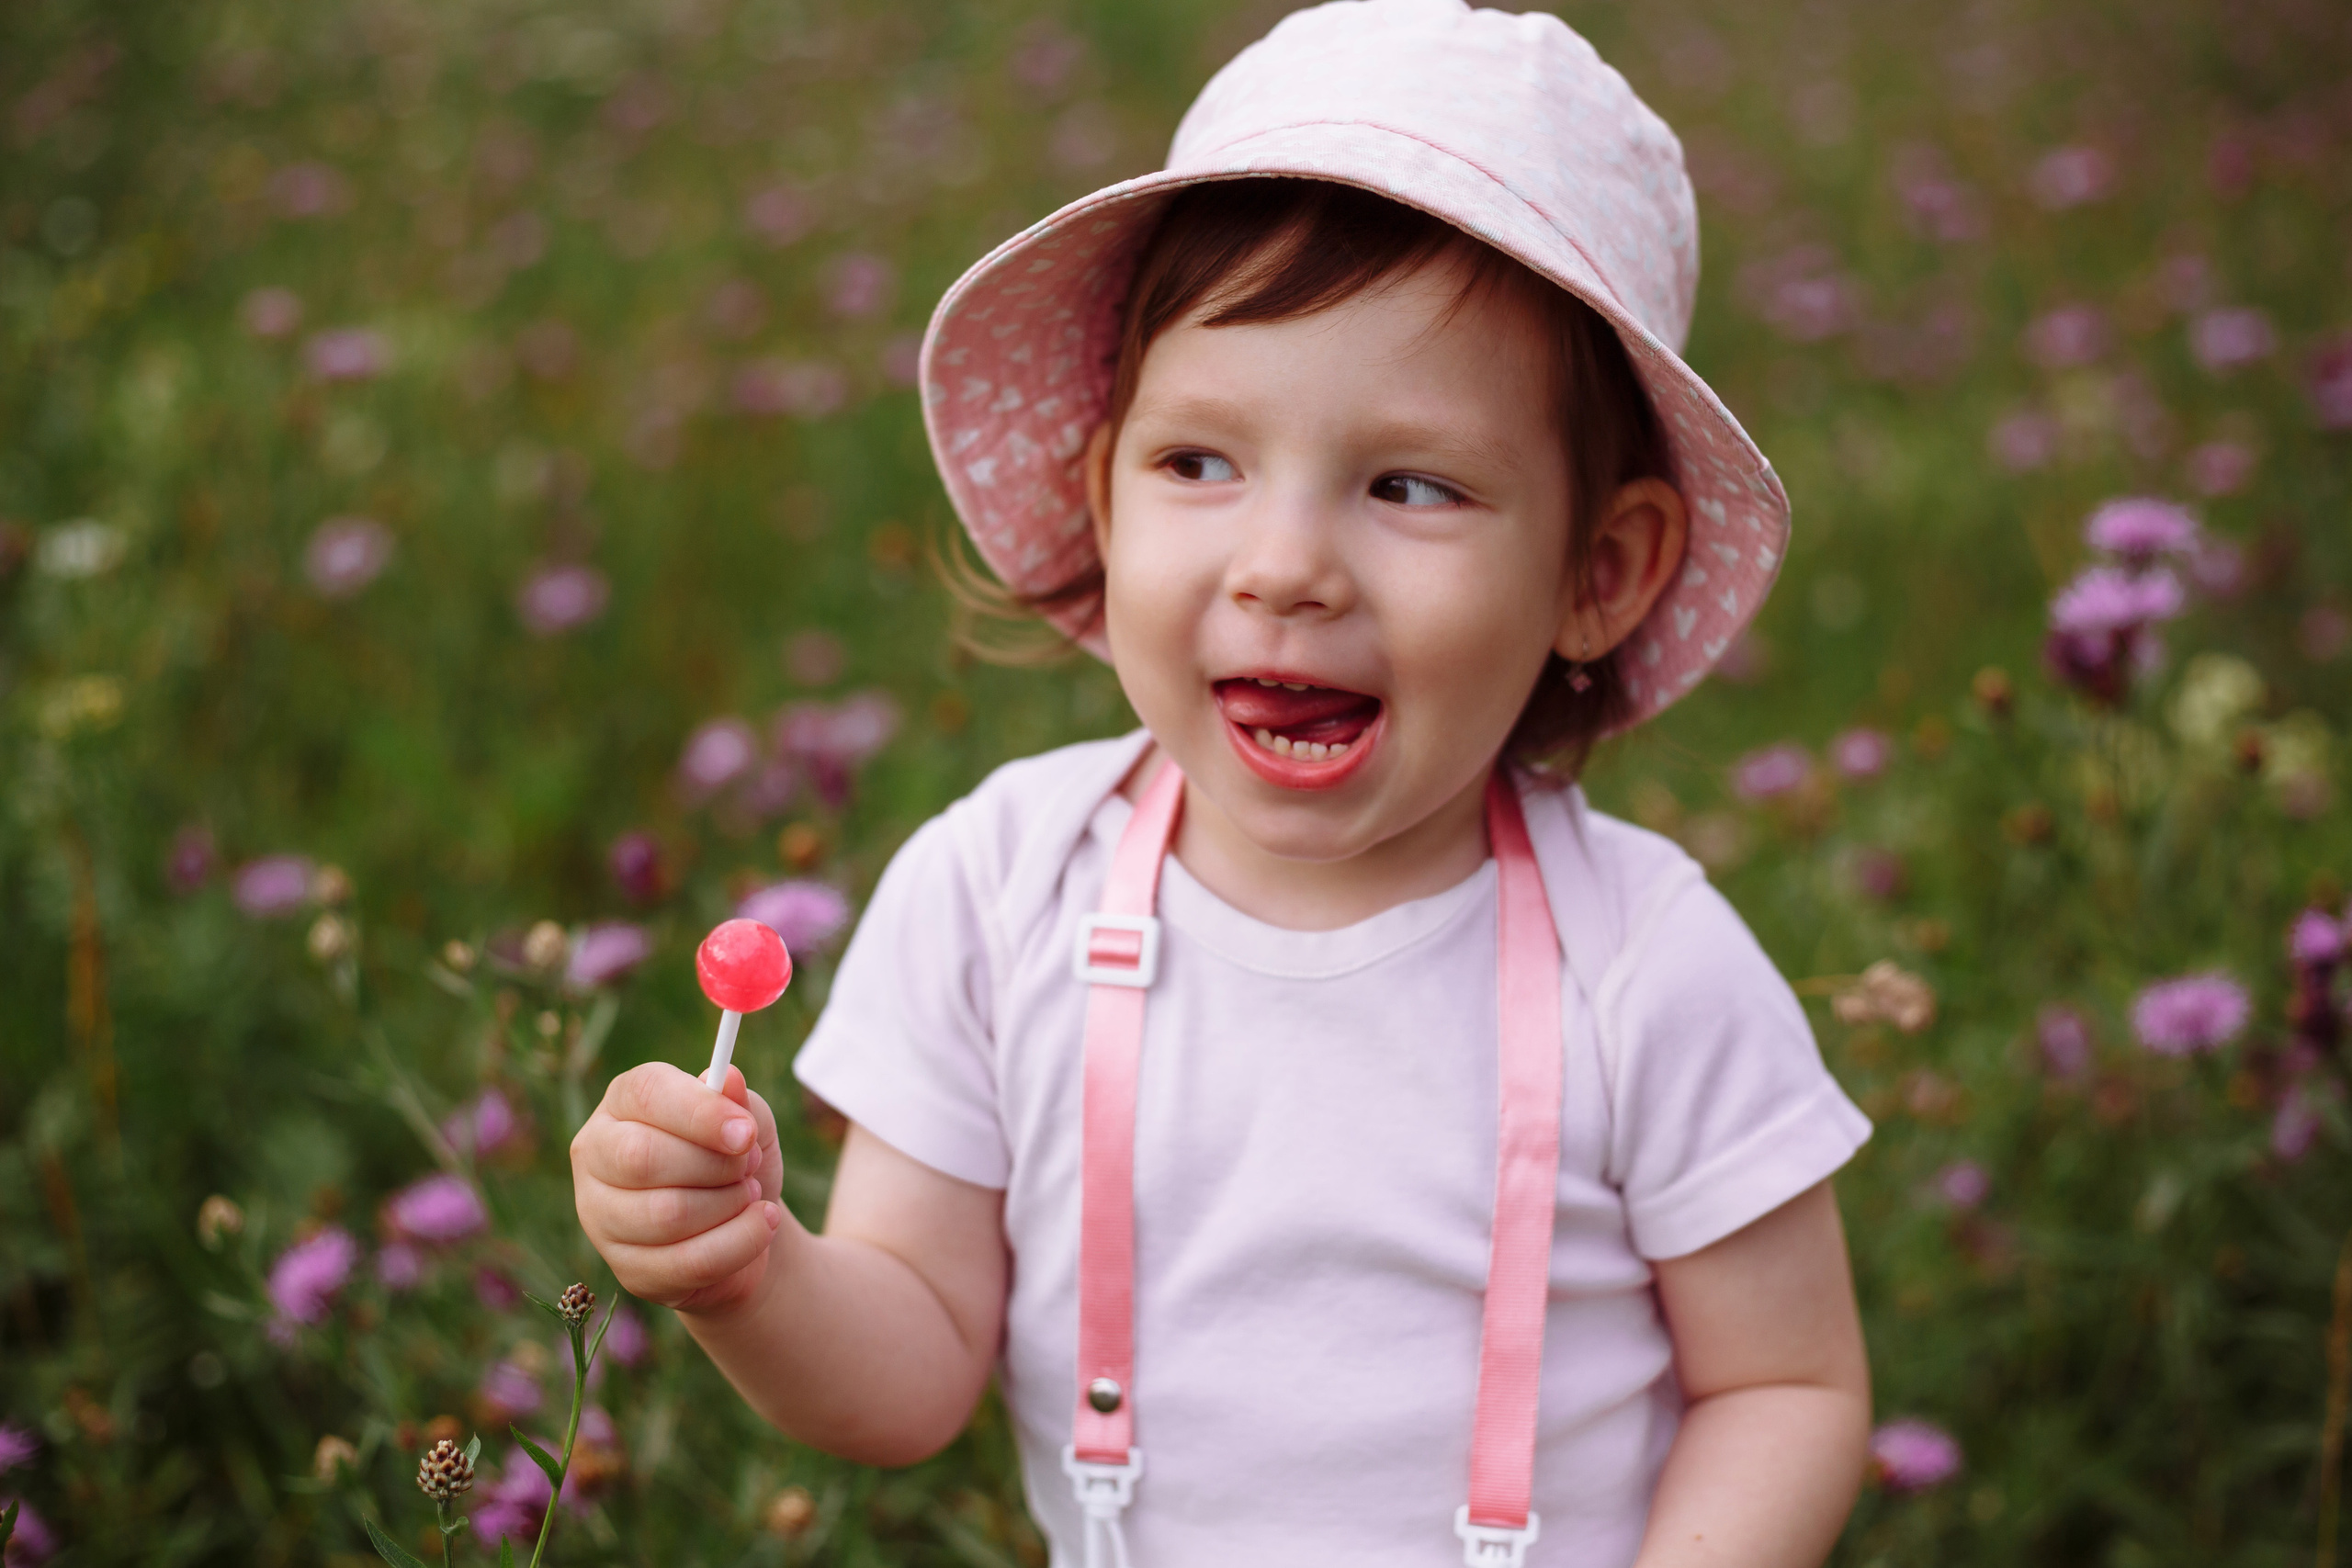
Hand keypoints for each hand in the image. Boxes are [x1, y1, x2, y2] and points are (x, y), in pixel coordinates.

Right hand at [571, 1062, 789, 1314]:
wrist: (745, 1225)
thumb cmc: (736, 1158)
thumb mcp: (749, 1121)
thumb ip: (739, 1102)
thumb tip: (731, 1079)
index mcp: (623, 1103)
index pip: (646, 1094)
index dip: (699, 1112)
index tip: (746, 1133)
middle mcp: (597, 1154)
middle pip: (643, 1157)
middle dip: (715, 1165)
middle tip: (749, 1164)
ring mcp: (601, 1216)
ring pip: (666, 1214)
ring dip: (730, 1204)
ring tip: (751, 1194)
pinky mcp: (626, 1268)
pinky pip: (686, 1262)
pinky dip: (739, 1243)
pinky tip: (760, 1225)